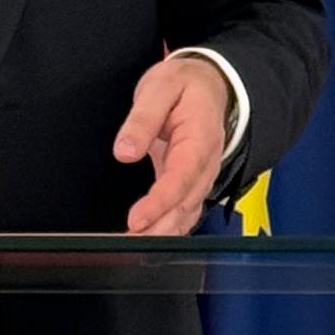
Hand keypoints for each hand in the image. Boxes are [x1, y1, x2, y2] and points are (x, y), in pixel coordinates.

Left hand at [115, 51, 234, 239]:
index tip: (136, 220)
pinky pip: (183, 213)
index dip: (159, 203)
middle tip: (126, 246)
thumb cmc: (185, 85)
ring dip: (161, 234)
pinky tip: (144, 242)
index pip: (180, 178)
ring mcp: (200, 178)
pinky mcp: (191, 184)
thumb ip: (143, 118)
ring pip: (185, 214)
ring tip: (130, 249)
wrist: (210, 85)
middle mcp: (205, 165)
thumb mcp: (161, 87)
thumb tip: (124, 151)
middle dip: (158, 229)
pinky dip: (166, 230)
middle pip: (184, 205)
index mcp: (200, 140)